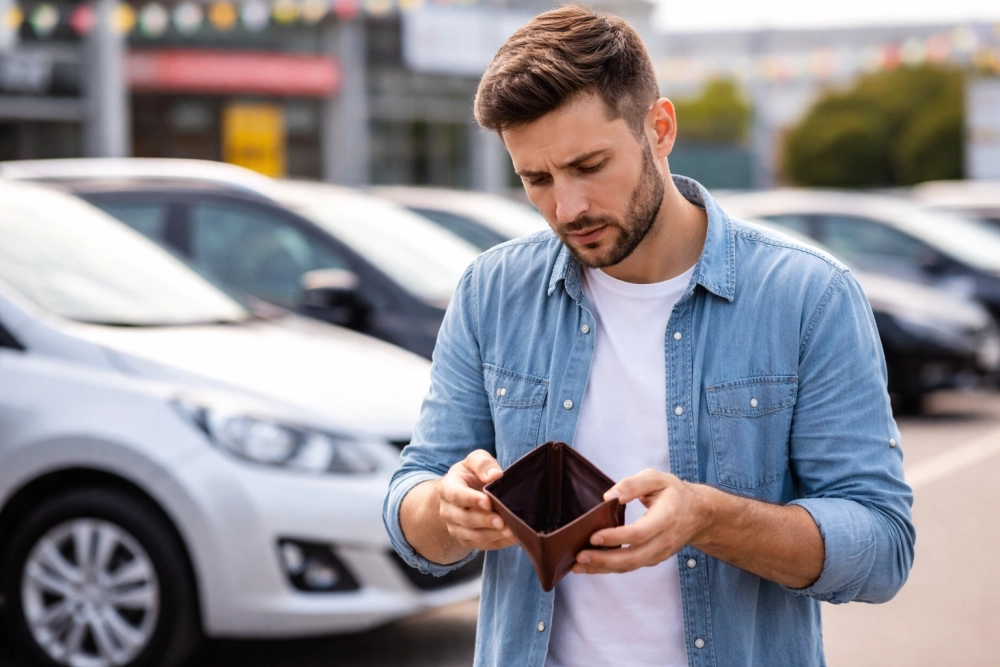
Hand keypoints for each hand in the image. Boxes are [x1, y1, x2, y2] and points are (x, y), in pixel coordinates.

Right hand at [436, 450, 516, 551]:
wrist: (461, 493)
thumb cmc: (471, 475)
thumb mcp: (474, 461)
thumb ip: (483, 464)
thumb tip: (495, 475)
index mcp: (447, 488)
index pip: (456, 495)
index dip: (471, 499)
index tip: (488, 502)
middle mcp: (447, 510)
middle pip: (465, 519)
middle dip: (485, 521)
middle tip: (502, 521)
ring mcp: (455, 527)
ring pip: (473, 535)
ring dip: (492, 535)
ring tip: (511, 531)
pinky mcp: (466, 539)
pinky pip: (481, 545)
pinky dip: (498, 543)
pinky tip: (513, 537)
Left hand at [572, 468, 705, 574]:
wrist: (698, 513)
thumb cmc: (674, 493)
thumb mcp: (656, 478)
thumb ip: (633, 484)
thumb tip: (609, 497)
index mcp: (667, 517)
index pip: (640, 533)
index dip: (616, 537)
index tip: (593, 536)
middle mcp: (664, 540)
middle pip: (634, 557)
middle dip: (605, 560)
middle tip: (579, 556)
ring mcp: (660, 553)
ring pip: (631, 566)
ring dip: (603, 568)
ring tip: (577, 566)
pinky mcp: (653, 558)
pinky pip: (631, 566)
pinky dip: (610, 568)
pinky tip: (590, 565)